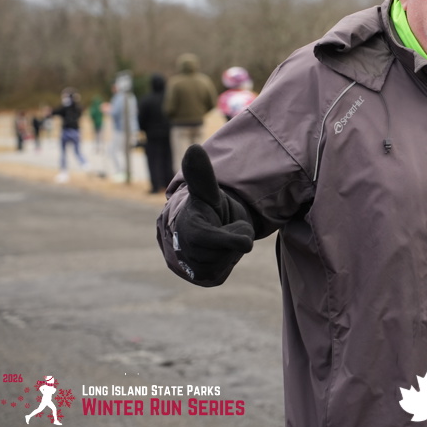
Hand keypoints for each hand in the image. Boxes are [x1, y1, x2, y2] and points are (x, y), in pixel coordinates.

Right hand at [174, 144, 253, 281]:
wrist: (200, 225)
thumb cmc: (207, 206)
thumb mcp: (209, 191)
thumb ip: (203, 175)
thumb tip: (194, 148)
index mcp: (186, 228)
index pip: (219, 240)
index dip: (235, 237)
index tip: (244, 239)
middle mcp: (182, 250)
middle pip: (229, 252)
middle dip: (232, 239)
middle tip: (223, 228)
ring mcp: (189, 267)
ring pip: (226, 263)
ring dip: (229, 251)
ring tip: (219, 238)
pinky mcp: (200, 278)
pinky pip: (223, 273)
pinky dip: (226, 262)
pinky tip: (218, 252)